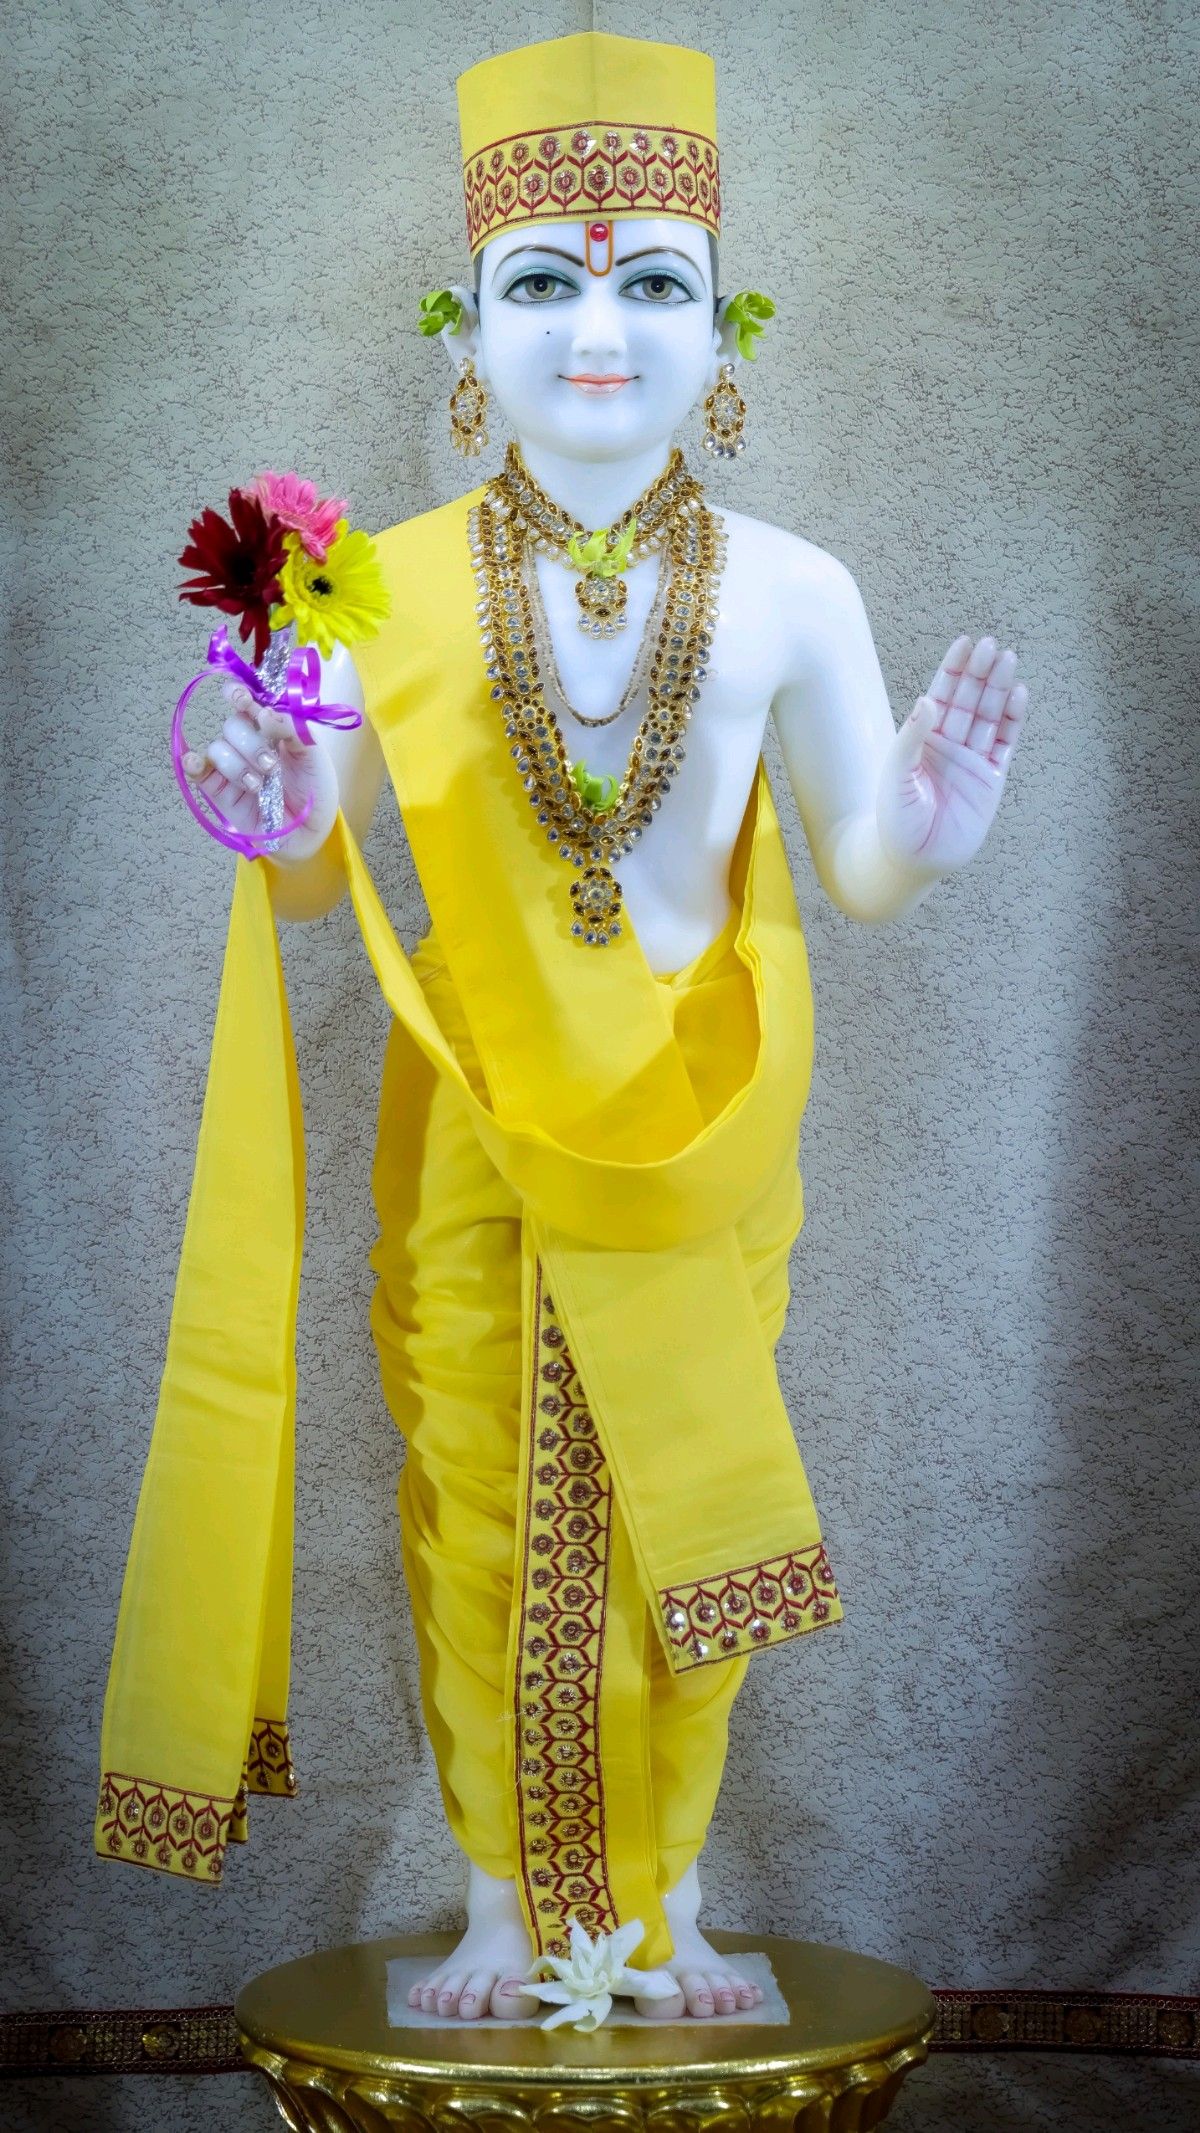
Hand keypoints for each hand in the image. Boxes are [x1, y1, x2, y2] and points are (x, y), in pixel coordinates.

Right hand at [181, 682, 339, 862]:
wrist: (311, 832)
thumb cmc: (315, 790)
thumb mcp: (314, 755)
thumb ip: (292, 729)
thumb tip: (263, 712)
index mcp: (271, 727)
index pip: (248, 702)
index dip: (239, 695)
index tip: (241, 699)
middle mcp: (248, 743)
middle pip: (233, 726)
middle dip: (251, 745)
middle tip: (271, 767)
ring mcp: (232, 766)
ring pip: (218, 749)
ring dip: (238, 766)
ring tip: (258, 786)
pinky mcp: (219, 790)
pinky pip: (198, 771)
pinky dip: (194, 764)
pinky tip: (197, 765)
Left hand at [878, 635, 1028, 874]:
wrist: (912, 860)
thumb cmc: (896, 820)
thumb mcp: (896, 776)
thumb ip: (911, 738)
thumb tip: (928, 700)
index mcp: (923, 738)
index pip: (941, 695)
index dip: (953, 669)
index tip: (964, 644)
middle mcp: (950, 744)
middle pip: (970, 700)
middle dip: (980, 673)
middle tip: (991, 646)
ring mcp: (973, 760)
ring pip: (990, 716)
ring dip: (999, 689)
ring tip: (1008, 659)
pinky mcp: (991, 780)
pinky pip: (1005, 744)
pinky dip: (1013, 720)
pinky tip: (1019, 695)